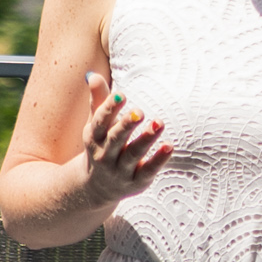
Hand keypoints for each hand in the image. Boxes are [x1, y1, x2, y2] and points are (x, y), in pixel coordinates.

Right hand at [77, 71, 172, 206]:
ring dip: (146, 139)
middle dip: (127, 125)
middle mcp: (105, 155)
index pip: (100, 122)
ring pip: (133, 154)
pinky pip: (148, 171)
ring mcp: (120, 171)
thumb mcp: (96, 124)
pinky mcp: (136, 182)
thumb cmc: (101, 145)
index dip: (109, 108)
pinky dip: (158, 160)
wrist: (97, 187)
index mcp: (94, 138)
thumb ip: (98, 99)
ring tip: (159, 122)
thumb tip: (92, 75)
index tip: (121, 95)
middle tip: (140, 111)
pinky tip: (169, 146)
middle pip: (116, 139)